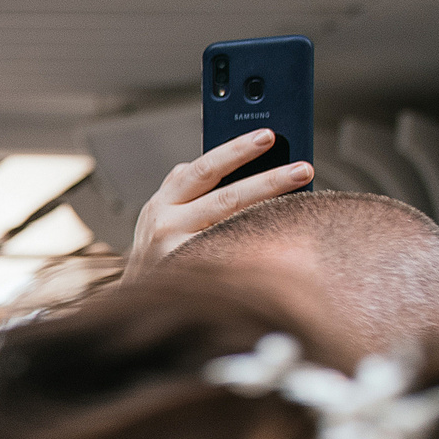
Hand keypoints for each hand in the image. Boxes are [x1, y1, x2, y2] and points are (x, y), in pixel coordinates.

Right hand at [124, 130, 314, 278]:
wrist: (135, 303)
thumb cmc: (159, 250)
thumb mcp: (160, 213)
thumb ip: (184, 186)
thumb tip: (218, 155)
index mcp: (162, 203)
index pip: (204, 169)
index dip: (236, 151)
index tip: (268, 135)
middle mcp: (167, 227)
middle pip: (226, 199)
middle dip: (268, 181)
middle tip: (302, 169)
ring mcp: (179, 254)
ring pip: (234, 227)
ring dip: (272, 210)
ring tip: (303, 202)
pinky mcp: (193, 277)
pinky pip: (235, 257)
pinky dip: (262, 245)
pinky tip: (287, 238)